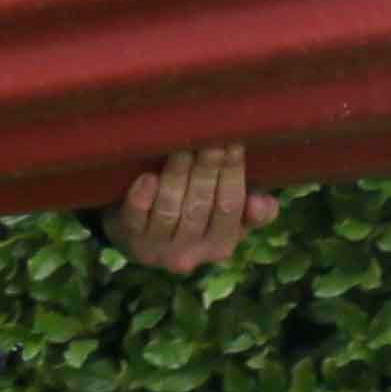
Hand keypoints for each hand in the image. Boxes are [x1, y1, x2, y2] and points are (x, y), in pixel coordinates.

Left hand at [110, 143, 279, 275]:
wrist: (139, 236)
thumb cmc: (193, 217)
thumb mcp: (227, 220)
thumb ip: (253, 214)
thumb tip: (263, 203)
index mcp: (220, 247)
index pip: (230, 206)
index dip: (232, 173)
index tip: (232, 141)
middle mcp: (189, 254)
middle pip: (200, 205)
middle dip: (206, 167)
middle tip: (207, 137)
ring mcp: (155, 249)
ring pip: (169, 210)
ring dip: (176, 175)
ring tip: (180, 146)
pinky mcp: (127, 239)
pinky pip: (135, 218)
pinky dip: (142, 197)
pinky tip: (147, 176)